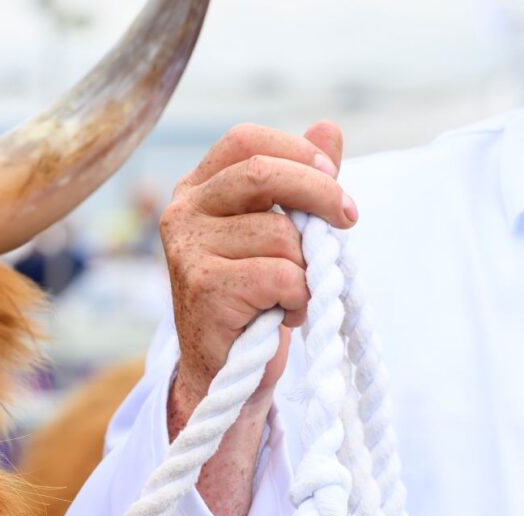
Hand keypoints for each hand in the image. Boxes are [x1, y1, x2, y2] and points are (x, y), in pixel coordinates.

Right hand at [160, 122, 353, 515]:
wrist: (223, 374)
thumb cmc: (252, 298)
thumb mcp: (279, 231)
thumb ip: (301, 181)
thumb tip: (329, 127)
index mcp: (196, 190)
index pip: (245, 141)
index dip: (295, 152)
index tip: (334, 178)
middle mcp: (180, 213)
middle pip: (262, 173)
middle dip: (320, 193)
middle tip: (349, 219)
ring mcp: (186, 251)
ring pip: (280, 234)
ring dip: (304, 268)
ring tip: (290, 294)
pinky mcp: (203, 288)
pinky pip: (280, 275)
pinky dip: (298, 298)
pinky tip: (282, 314)